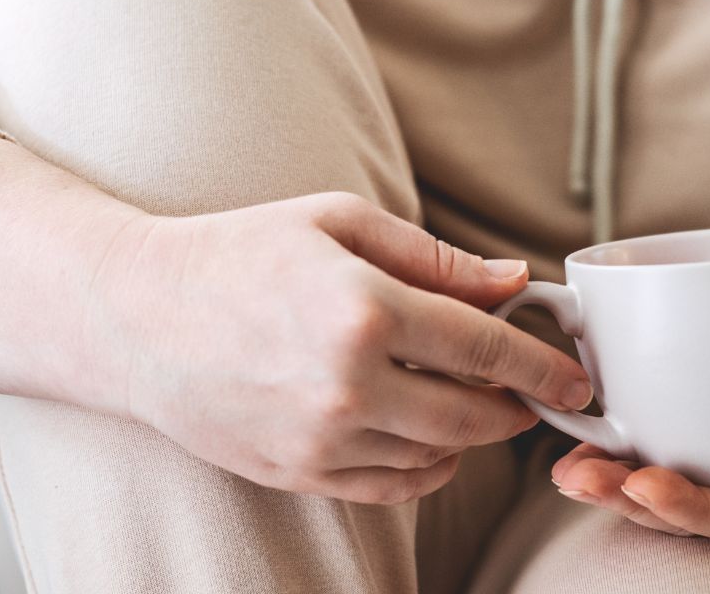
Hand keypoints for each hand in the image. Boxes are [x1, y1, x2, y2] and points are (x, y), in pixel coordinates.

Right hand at [86, 191, 594, 504]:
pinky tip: (425, 433)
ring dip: (472, 436)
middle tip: (530, 392)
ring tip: (471, 402)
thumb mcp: (338, 222)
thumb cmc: (240, 252)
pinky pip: (392, 487)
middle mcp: (347, 385)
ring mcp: (320, 439)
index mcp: (364, 309)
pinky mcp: (297, 474)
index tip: (575, 376)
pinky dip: (426, 466)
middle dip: (516, 408)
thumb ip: (435, 257)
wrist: (135, 317)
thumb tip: (514, 281)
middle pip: (473, 416)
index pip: (485, 348)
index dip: (542, 365)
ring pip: (438, 459)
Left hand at [550, 345, 709, 541]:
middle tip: (576, 475)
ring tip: (565, 466)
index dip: (692, 509)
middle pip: (690, 508)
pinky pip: (677, 440)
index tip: (645, 485)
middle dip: (628, 497)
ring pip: (673, 479)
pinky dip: (631, 436)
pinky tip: (588, 426)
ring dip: (616, 475)